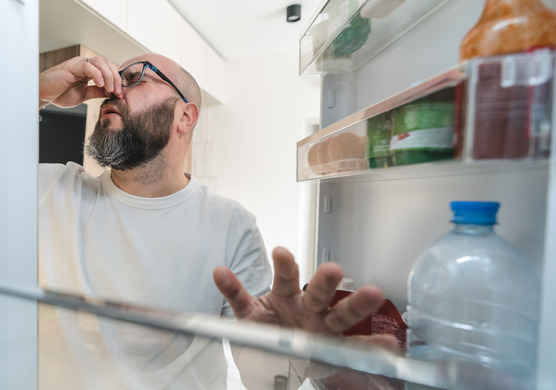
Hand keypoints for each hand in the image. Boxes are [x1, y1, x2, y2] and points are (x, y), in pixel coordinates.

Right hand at [39, 56, 122, 108]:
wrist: (43, 95)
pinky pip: (89, 66)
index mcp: (88, 71)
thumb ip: (96, 91)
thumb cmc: (59, 94)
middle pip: (107, 64)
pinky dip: (97, 75)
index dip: (116, 80)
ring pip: (101, 63)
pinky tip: (100, 85)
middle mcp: (85, 65)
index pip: (108, 69)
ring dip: (109, 76)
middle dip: (115, 78)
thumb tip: (109, 92)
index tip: (120, 94)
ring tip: (110, 89)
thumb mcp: (83, 95)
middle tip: (118, 92)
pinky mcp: (72, 66)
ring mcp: (79, 64)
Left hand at [214, 247, 398, 349]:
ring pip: (341, 315)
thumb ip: (235, 293)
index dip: (284, 266)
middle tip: (332, 269)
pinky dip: (372, 346)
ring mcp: (324, 328)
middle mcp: (309, 308)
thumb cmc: (267, 328)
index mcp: (285, 297)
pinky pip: (355, 348)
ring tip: (375, 292)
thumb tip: (218, 270)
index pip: (285, 278)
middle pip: (318, 293)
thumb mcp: (247, 313)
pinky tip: (390, 343)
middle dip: (325, 281)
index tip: (280, 251)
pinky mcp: (336, 349)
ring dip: (357, 304)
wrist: (278, 356)